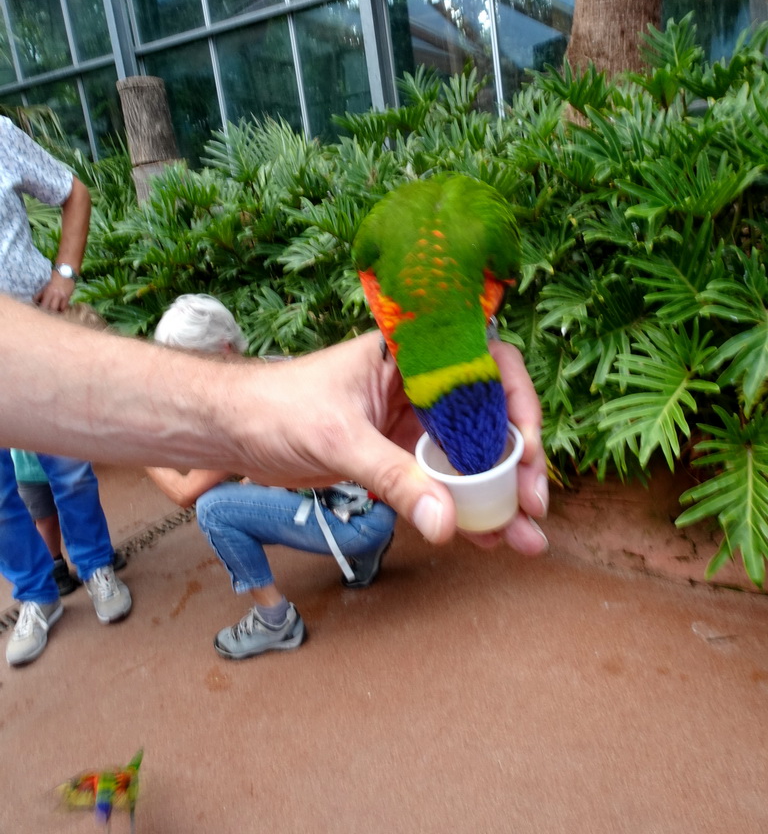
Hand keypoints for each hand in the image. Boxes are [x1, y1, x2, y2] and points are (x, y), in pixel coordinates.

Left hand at [34, 272, 74, 312]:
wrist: (67, 271)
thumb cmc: (54, 276)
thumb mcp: (46, 283)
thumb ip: (41, 292)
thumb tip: (35, 300)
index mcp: (47, 291)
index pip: (42, 303)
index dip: (38, 308)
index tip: (36, 310)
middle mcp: (54, 295)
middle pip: (48, 308)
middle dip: (45, 312)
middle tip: (43, 313)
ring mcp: (62, 296)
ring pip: (56, 309)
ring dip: (53, 312)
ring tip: (50, 313)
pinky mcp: (68, 297)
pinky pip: (64, 307)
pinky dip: (61, 310)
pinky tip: (59, 310)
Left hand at [231, 332, 547, 551]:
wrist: (232, 431)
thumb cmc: (276, 407)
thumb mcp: (337, 438)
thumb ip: (392, 477)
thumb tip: (444, 522)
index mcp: (412, 355)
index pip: (486, 363)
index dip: (517, 402)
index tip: (525, 447)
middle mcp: (421, 386)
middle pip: (489, 417)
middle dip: (519, 462)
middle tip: (533, 504)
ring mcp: (412, 424)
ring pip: (471, 457)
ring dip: (499, 496)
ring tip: (526, 538)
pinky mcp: (398, 457)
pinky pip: (443, 483)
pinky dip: (464, 510)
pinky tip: (487, 539)